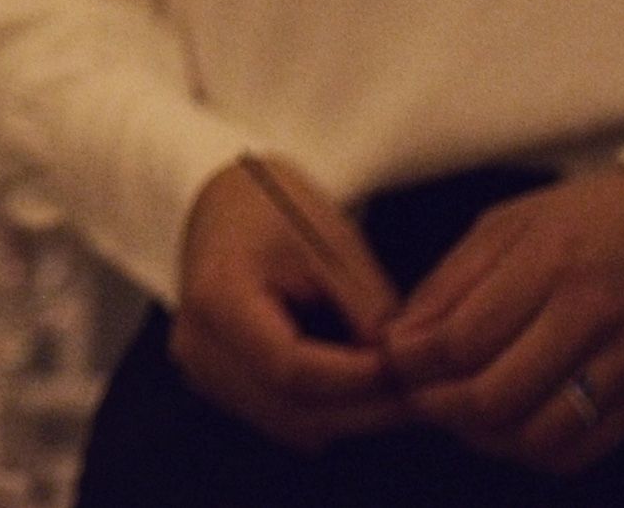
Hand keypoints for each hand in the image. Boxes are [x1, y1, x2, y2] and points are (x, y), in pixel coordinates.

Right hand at [170, 154, 412, 451]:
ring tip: (401, 392)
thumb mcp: (330, 243)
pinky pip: (283, 419)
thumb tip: (402, 370)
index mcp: (216, 300)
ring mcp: (203, 372)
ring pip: (291, 425)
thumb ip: (366, 308)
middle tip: (425, 395)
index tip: (412, 372)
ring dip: (351, 418)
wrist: (225, 199)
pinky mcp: (220, 383)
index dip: (358, 381)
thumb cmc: (277, 208)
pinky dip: (330, 413)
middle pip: (291, 410)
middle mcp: (198, 348)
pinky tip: (365, 390)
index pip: (292, 370)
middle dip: (364, 409)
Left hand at [381, 166, 623, 473]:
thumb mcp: (500, 228)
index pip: (460, 340)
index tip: (393, 360)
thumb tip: (397, 345)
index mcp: (551, 262)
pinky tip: (510, 425)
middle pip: (496, 397)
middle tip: (420, 394)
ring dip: (484, 436)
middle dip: (438, 406)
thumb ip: (446, 287)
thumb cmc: (575, 223)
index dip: (411, 363)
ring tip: (462, 413)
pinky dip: (532, 450)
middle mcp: (598, 315)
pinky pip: (582, 450)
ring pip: (539, 436)